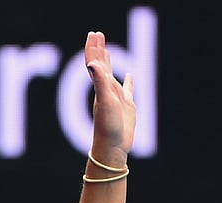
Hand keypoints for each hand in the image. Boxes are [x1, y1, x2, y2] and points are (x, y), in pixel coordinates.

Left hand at [85, 31, 135, 165]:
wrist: (112, 148)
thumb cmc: (108, 127)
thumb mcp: (105, 102)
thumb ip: (99, 82)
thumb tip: (91, 63)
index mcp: (101, 87)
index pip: (95, 63)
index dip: (94, 48)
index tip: (94, 34)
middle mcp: (106, 91)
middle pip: (101, 65)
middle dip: (99, 49)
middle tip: (97, 35)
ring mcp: (116, 99)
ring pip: (111, 76)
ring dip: (108, 62)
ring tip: (106, 50)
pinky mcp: (127, 107)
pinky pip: (127, 90)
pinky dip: (128, 82)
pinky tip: (130, 76)